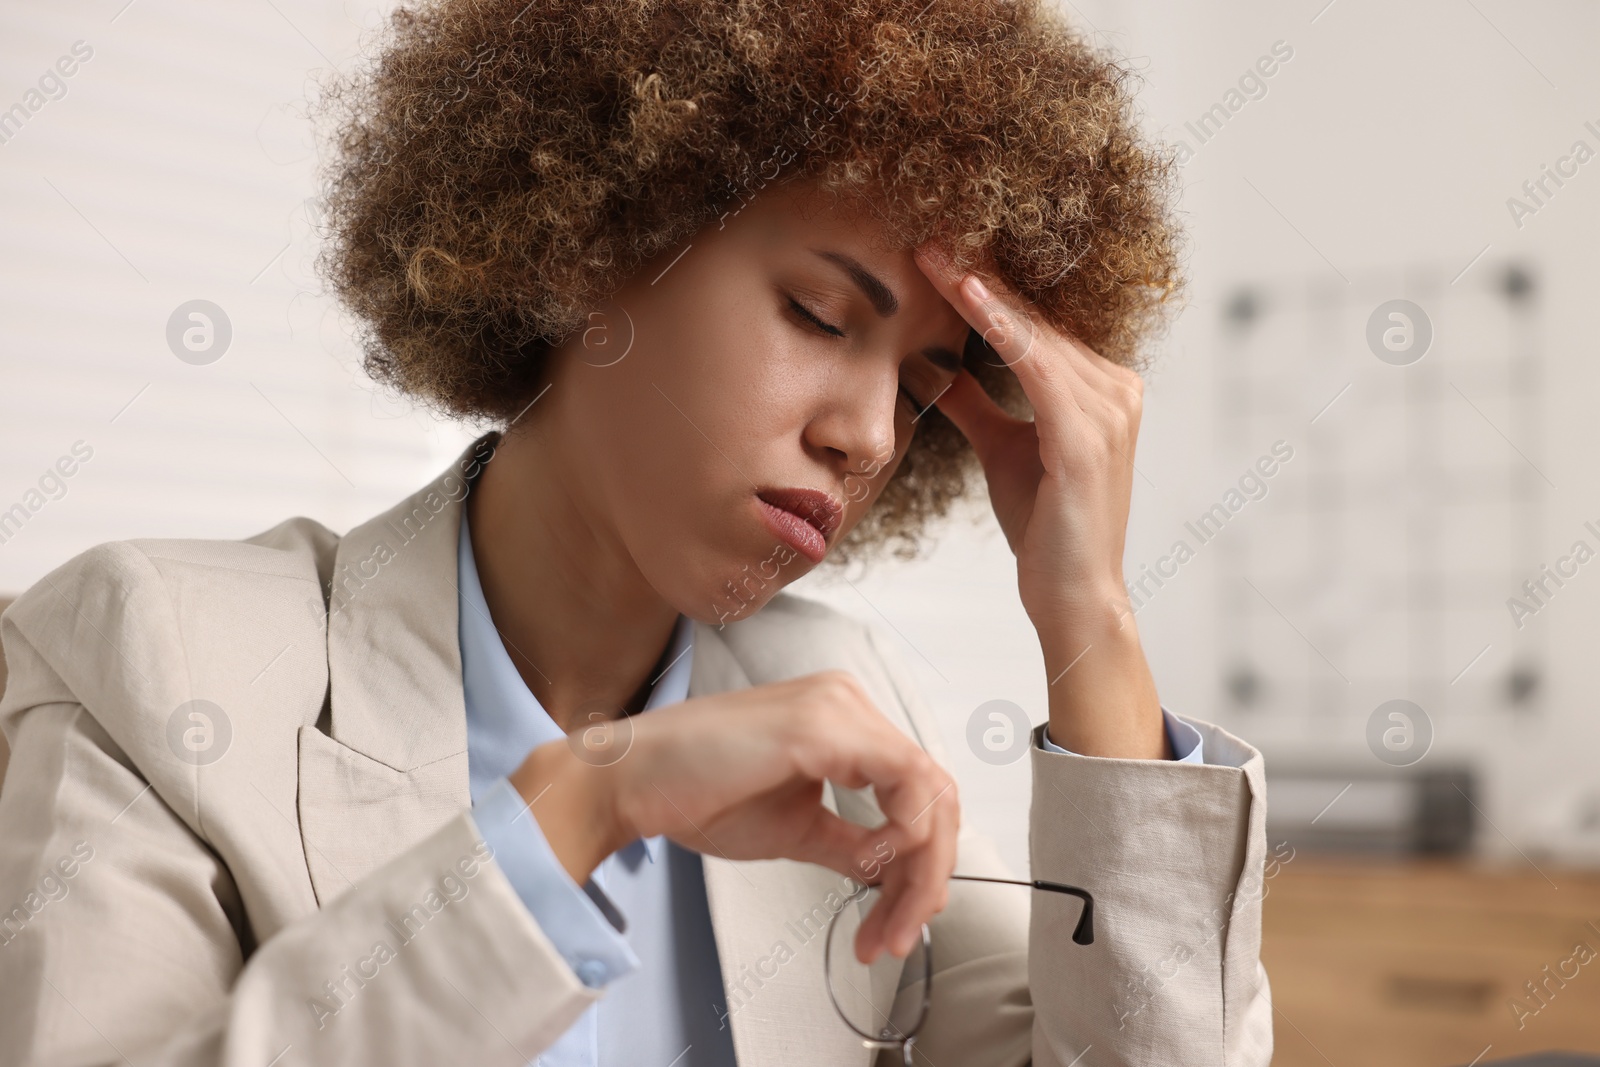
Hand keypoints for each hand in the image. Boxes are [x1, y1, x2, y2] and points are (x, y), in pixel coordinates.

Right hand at [509, 670, 958, 961]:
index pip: (915, 788)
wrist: (632, 782)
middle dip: (928, 874)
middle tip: (903, 931)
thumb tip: (895, 870)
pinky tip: (874, 871)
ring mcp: (838, 709)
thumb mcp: (796, 827)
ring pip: (928, 790)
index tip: (898, 917)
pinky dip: (904, 834)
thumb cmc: (696, 793)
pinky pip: (904, 779)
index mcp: (843, 720)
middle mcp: (848, 703)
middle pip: (932, 791)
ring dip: (920, 868)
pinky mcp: (822, 726)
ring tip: (888, 924)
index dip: (922, 860)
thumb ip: (852, 841)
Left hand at [911, 243, 1166, 758]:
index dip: (984, 287)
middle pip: (1036, 318)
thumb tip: (943, 368)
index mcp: (1100, 388)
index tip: (934, 251)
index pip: (1035, 324)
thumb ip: (980, 403)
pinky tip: (963, 297)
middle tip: (926, 232)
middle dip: (978, 275)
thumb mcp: (1002, 447)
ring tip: (932, 253)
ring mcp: (1111, 409)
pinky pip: (1037, 366)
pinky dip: (1000, 328)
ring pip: (1034, 332)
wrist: (1070, 594)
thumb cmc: (1043, 525)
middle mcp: (1117, 388)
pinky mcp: (1090, 435)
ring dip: (980, 291)